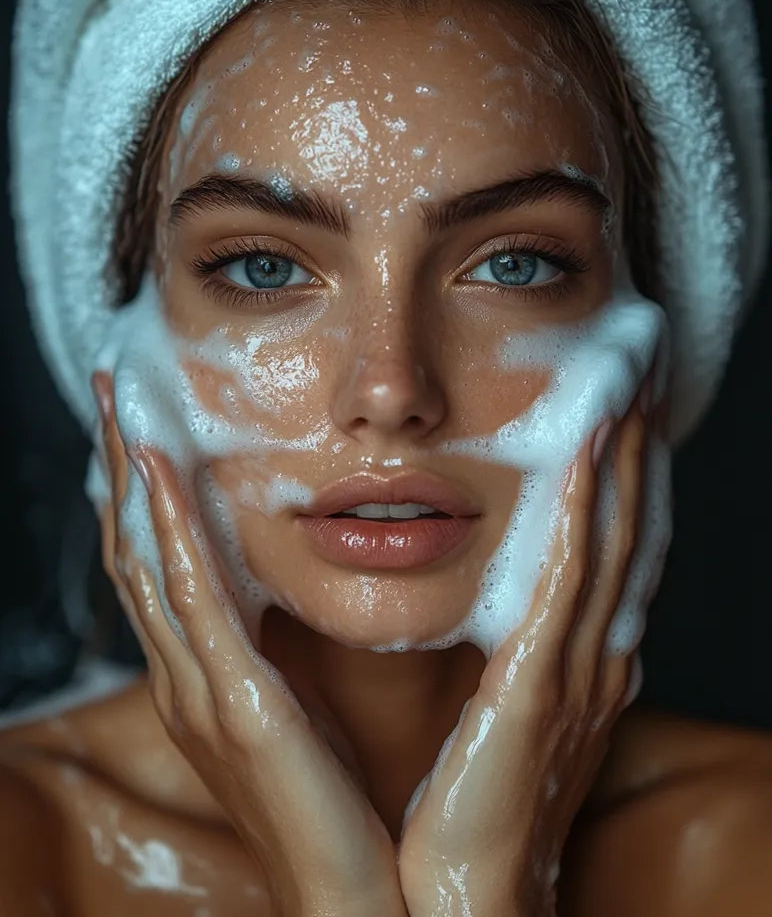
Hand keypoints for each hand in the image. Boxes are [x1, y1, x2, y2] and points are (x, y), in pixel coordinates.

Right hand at [94, 373, 407, 916]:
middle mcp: (185, 678)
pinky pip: (191, 599)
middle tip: (115, 391)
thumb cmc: (336, 803)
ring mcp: (200, 692)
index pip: (160, 567)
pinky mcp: (235, 704)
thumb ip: (278, 652)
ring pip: (148, 562)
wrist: (358, 896)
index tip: (144, 427)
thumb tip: (282, 588)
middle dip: (120, 470)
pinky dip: (167, 530)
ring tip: (124, 407)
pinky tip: (157, 472)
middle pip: (137, 551)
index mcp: (204, 678)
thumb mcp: (301, 709)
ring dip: (131, 479)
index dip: (141, 496)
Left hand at [399, 381, 664, 915]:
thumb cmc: (466, 807)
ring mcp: (577, 672)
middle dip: (638, 446)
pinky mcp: (540, 690)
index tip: (619, 404)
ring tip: (625, 383)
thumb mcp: (497, 714)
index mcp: (580, 660)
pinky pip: (571, 583)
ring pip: (613, 540)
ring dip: (622, 458)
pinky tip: (588, 453)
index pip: (613, 543)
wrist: (457, 902)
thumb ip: (508, 650)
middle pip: (629, 526)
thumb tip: (498, 602)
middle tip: (641, 369)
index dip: (624, 470)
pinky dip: (586, 512)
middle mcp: (597, 656)